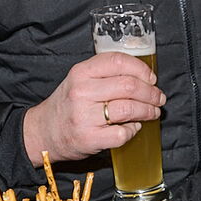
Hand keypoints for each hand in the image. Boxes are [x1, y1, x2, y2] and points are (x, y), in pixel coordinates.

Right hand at [23, 51, 165, 163]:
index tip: (152, 78)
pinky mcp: (89, 138)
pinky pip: (122, 133)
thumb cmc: (67, 105)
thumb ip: (106, 74)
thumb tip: (144, 77)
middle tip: (158, 98)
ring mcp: (84, 116)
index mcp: (81, 72)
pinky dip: (133, 130)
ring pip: (130, 108)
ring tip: (152, 112)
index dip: (141, 69)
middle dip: (151, 93)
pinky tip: (132, 128)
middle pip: (130, 86)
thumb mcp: (80, 81)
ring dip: (148, 111)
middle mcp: (82, 91)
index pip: (118, 62)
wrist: (43, 132)